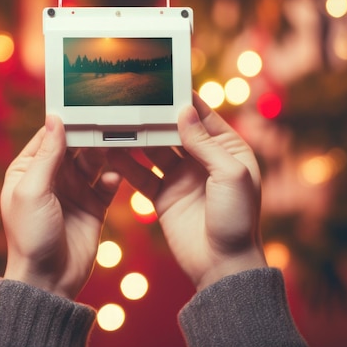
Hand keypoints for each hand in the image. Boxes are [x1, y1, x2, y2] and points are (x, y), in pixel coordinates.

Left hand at [1, 115, 120, 298]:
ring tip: (118, 141)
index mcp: (28, 170)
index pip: (49, 137)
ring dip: (105, 152)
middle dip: (90, 134)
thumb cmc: (30, 236)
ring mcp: (74, 191)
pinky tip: (116, 174)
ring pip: (93, 161)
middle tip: (109, 119)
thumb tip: (54, 118)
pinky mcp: (94, 206)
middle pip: (75, 146)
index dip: (65, 122)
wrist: (48, 280)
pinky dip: (113, 176)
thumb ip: (47, 154)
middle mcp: (52, 177)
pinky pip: (107, 183)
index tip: (85, 104)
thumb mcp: (33, 190)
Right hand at [108, 93, 266, 290]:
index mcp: (227, 150)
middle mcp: (203, 160)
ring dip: (137, 137)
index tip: (162, 81)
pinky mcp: (163, 195)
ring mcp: (181, 177)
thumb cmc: (236, 218)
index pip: (203, 117)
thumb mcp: (229, 174)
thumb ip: (205, 143)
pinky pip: (142, 174)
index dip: (184, 100)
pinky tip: (110, 152)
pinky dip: (127, 164)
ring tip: (115, 120)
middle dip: (154, 115)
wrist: (222, 264)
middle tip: (131, 98)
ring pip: (154, 149)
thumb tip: (184, 112)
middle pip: (174, 130)